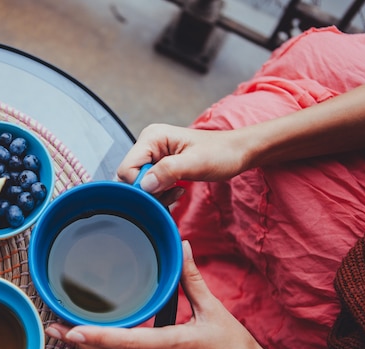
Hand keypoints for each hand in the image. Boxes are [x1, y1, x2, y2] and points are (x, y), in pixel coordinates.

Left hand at [45, 241, 267, 348]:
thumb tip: (182, 245)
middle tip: (52, 328)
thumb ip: (192, 277)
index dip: (97, 338)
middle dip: (80, 344)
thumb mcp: (214, 309)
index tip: (71, 329)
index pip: (128, 343)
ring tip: (64, 337)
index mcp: (176, 346)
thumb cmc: (235, 348)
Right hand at [116, 124, 247, 197]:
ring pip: (139, 184)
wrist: (237, 152)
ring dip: (156, 194)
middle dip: (148, 192)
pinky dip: (161, 193)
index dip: (140, 186)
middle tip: (171, 192)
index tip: (161, 191)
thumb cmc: (222, 152)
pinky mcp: (159, 165)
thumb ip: (168, 171)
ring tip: (177, 190)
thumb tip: (145, 185)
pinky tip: (177, 189)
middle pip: (130, 178)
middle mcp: (148, 144)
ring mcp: (153, 154)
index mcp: (152, 137)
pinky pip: (150, 184)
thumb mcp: (196, 163)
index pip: (126, 169)